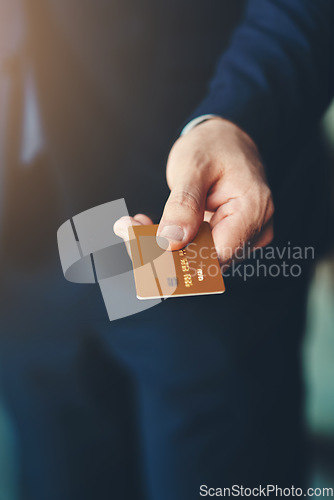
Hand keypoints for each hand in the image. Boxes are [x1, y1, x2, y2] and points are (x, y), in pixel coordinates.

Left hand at [114, 118, 273, 266]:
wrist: (224, 139)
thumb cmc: (214, 145)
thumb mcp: (194, 166)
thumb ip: (184, 204)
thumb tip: (172, 241)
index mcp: (254, 210)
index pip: (218, 253)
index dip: (181, 258)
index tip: (145, 247)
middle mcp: (253, 229)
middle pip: (206, 260)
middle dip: (163, 251)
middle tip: (128, 229)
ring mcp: (239, 236)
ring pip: (196, 258)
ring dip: (161, 246)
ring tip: (133, 225)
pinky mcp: (222, 238)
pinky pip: (194, 249)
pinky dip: (168, 240)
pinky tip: (146, 227)